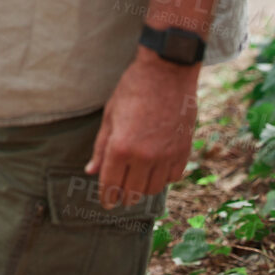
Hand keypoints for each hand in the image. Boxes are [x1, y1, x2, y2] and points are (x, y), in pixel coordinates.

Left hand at [84, 49, 200, 209]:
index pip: (111, 185)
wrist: (167, 72)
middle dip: (123, 196)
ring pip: (153, 189)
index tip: (107, 202)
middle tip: (119, 195)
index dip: (107, 197)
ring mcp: (166, 156)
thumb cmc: (133, 89)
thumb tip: (91, 171)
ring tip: (137, 181)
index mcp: (120, 147)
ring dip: (143, 188)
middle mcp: (144, 157)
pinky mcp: (183, 151)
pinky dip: (163, 178)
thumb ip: (101, 147)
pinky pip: (172, 177)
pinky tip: (156, 169)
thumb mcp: (110, 115)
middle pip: (133, 192)